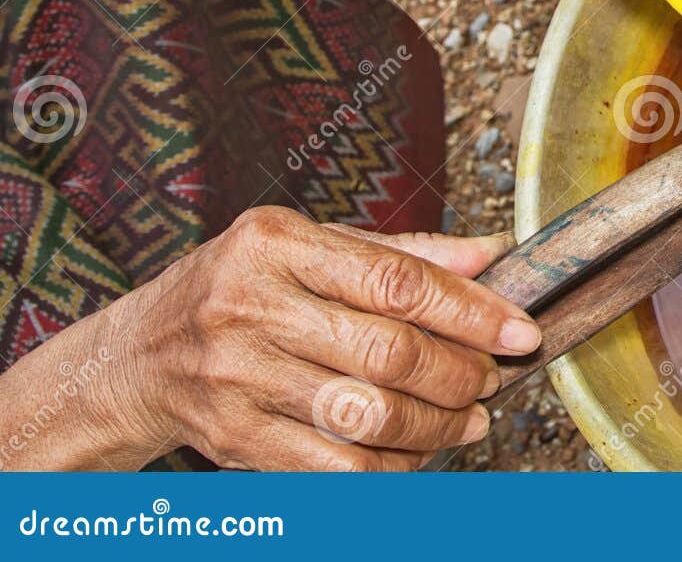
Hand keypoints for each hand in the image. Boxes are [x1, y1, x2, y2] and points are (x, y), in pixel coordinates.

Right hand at [0, 207, 537, 470]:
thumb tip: (491, 254)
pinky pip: (335, 466)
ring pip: (366, 414)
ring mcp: (238, 377)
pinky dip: (392, 465)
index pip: (395, 280)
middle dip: (459, 373)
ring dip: (435, 424)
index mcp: (277, 243)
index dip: (470, 310)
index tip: (519, 330)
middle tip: (492, 378)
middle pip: (386, 352)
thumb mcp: (308, 247)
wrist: (134, 358)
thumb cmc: (238, 288)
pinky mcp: (234, 439)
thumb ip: (402, 252)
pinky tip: (417, 451)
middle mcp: (251, 306)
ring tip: (469, 418)